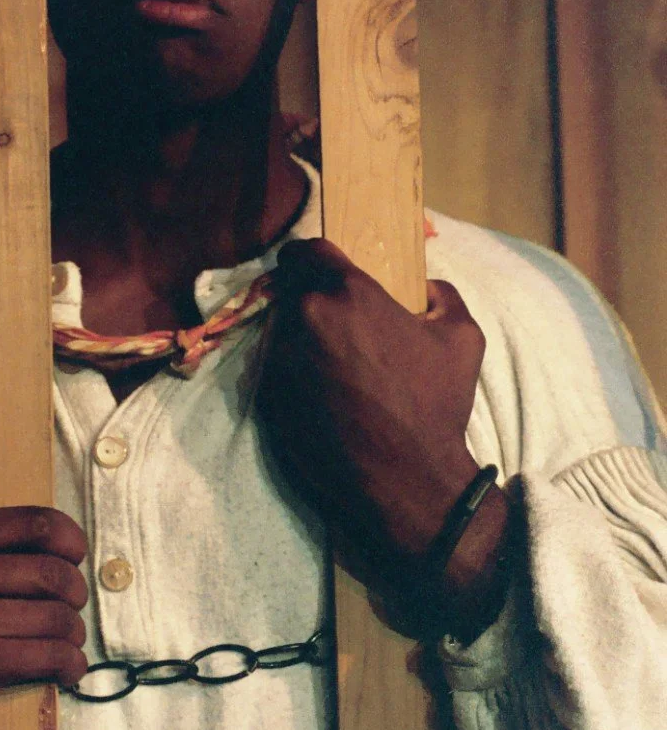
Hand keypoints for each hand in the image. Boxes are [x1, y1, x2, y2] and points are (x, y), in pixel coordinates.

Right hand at [0, 506, 88, 729]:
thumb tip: (71, 545)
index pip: (36, 523)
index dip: (70, 540)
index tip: (75, 557)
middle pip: (54, 573)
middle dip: (75, 596)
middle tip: (69, 610)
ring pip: (59, 617)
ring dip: (72, 635)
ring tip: (64, 643)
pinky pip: (52, 655)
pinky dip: (70, 665)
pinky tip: (67, 669)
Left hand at [258, 238, 508, 635]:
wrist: (406, 481)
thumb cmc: (437, 406)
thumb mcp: (462, 338)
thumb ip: (443, 295)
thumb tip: (426, 287)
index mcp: (347, 292)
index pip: (305, 249)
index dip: (315, 257)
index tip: (325, 269)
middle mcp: (303, 318)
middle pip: (290, 288)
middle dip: (308, 296)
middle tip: (334, 319)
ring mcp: (279, 359)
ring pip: (279, 328)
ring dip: (299, 335)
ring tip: (331, 362)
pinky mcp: (267, 397)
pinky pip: (274, 368)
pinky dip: (292, 372)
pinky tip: (322, 393)